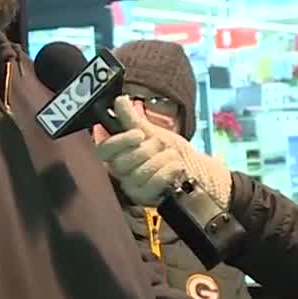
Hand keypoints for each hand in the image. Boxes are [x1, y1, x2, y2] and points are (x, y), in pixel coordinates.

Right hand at [96, 97, 232, 206]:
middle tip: (161, 147)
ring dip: (163, 159)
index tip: (139, 134)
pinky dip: (170, 170)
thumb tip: (119, 100)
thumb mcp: (152, 132)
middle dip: (149, 149)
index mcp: (118, 155)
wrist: (193, 168)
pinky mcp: (146, 198)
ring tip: (171, 157)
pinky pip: (155, 182)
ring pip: (141, 171)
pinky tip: (177, 168)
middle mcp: (120, 173)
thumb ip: (132, 119)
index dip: (120, 141)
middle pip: (124, 161)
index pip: (104, 150)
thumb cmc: (170, 151)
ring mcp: (132, 187)